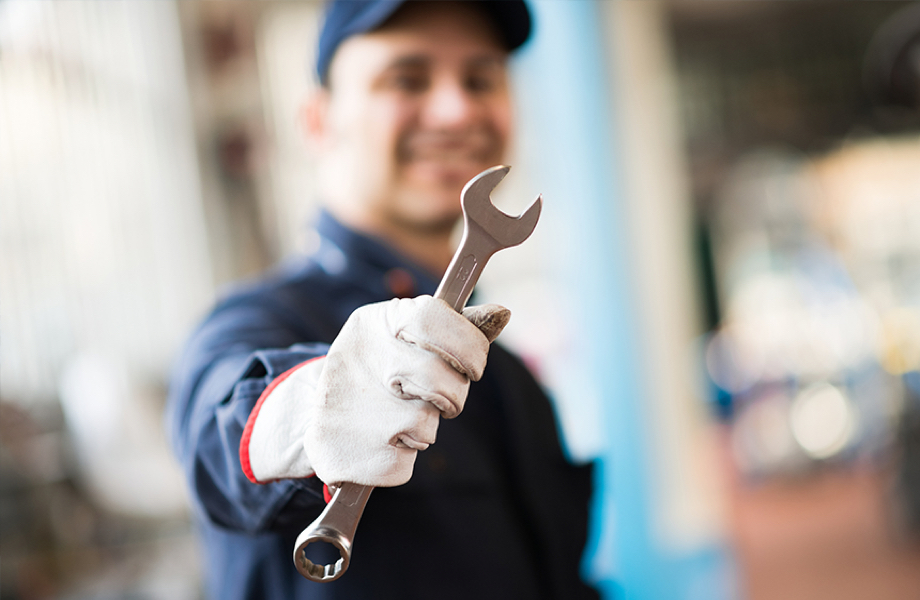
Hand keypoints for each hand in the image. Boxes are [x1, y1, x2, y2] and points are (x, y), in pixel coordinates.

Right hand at [240, 296, 508, 487]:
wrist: (314, 412)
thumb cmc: (381, 367)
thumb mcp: (411, 335)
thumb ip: (458, 327)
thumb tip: (503, 313)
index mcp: (377, 322)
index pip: (437, 320)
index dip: (468, 347)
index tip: (469, 366)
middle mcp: (357, 358)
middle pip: (442, 382)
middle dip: (451, 396)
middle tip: (433, 396)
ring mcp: (347, 407)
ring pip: (426, 427)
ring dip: (424, 428)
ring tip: (396, 417)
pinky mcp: (343, 454)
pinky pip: (405, 464)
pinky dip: (401, 457)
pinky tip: (379, 442)